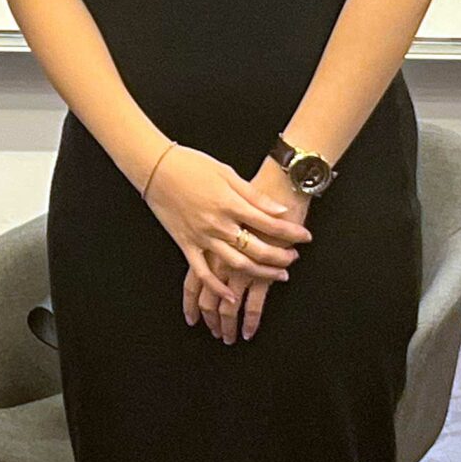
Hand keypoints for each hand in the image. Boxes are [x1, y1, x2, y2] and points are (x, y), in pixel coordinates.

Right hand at [184, 156, 311, 342]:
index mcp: (230, 203)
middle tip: (293, 258)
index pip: (269, 224)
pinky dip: (217, 288)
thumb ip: (254, 195)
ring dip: (260, 273)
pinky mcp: (186, 244)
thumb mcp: (227, 173)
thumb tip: (279, 211)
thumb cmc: (190, 164)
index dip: (291, 232)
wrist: (155, 168)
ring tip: (277, 275)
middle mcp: (218, 224)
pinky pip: (202, 273)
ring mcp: (201, 237)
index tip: (305, 237)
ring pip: (236, 265)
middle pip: (257, 249)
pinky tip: (231, 297)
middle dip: (280, 257)